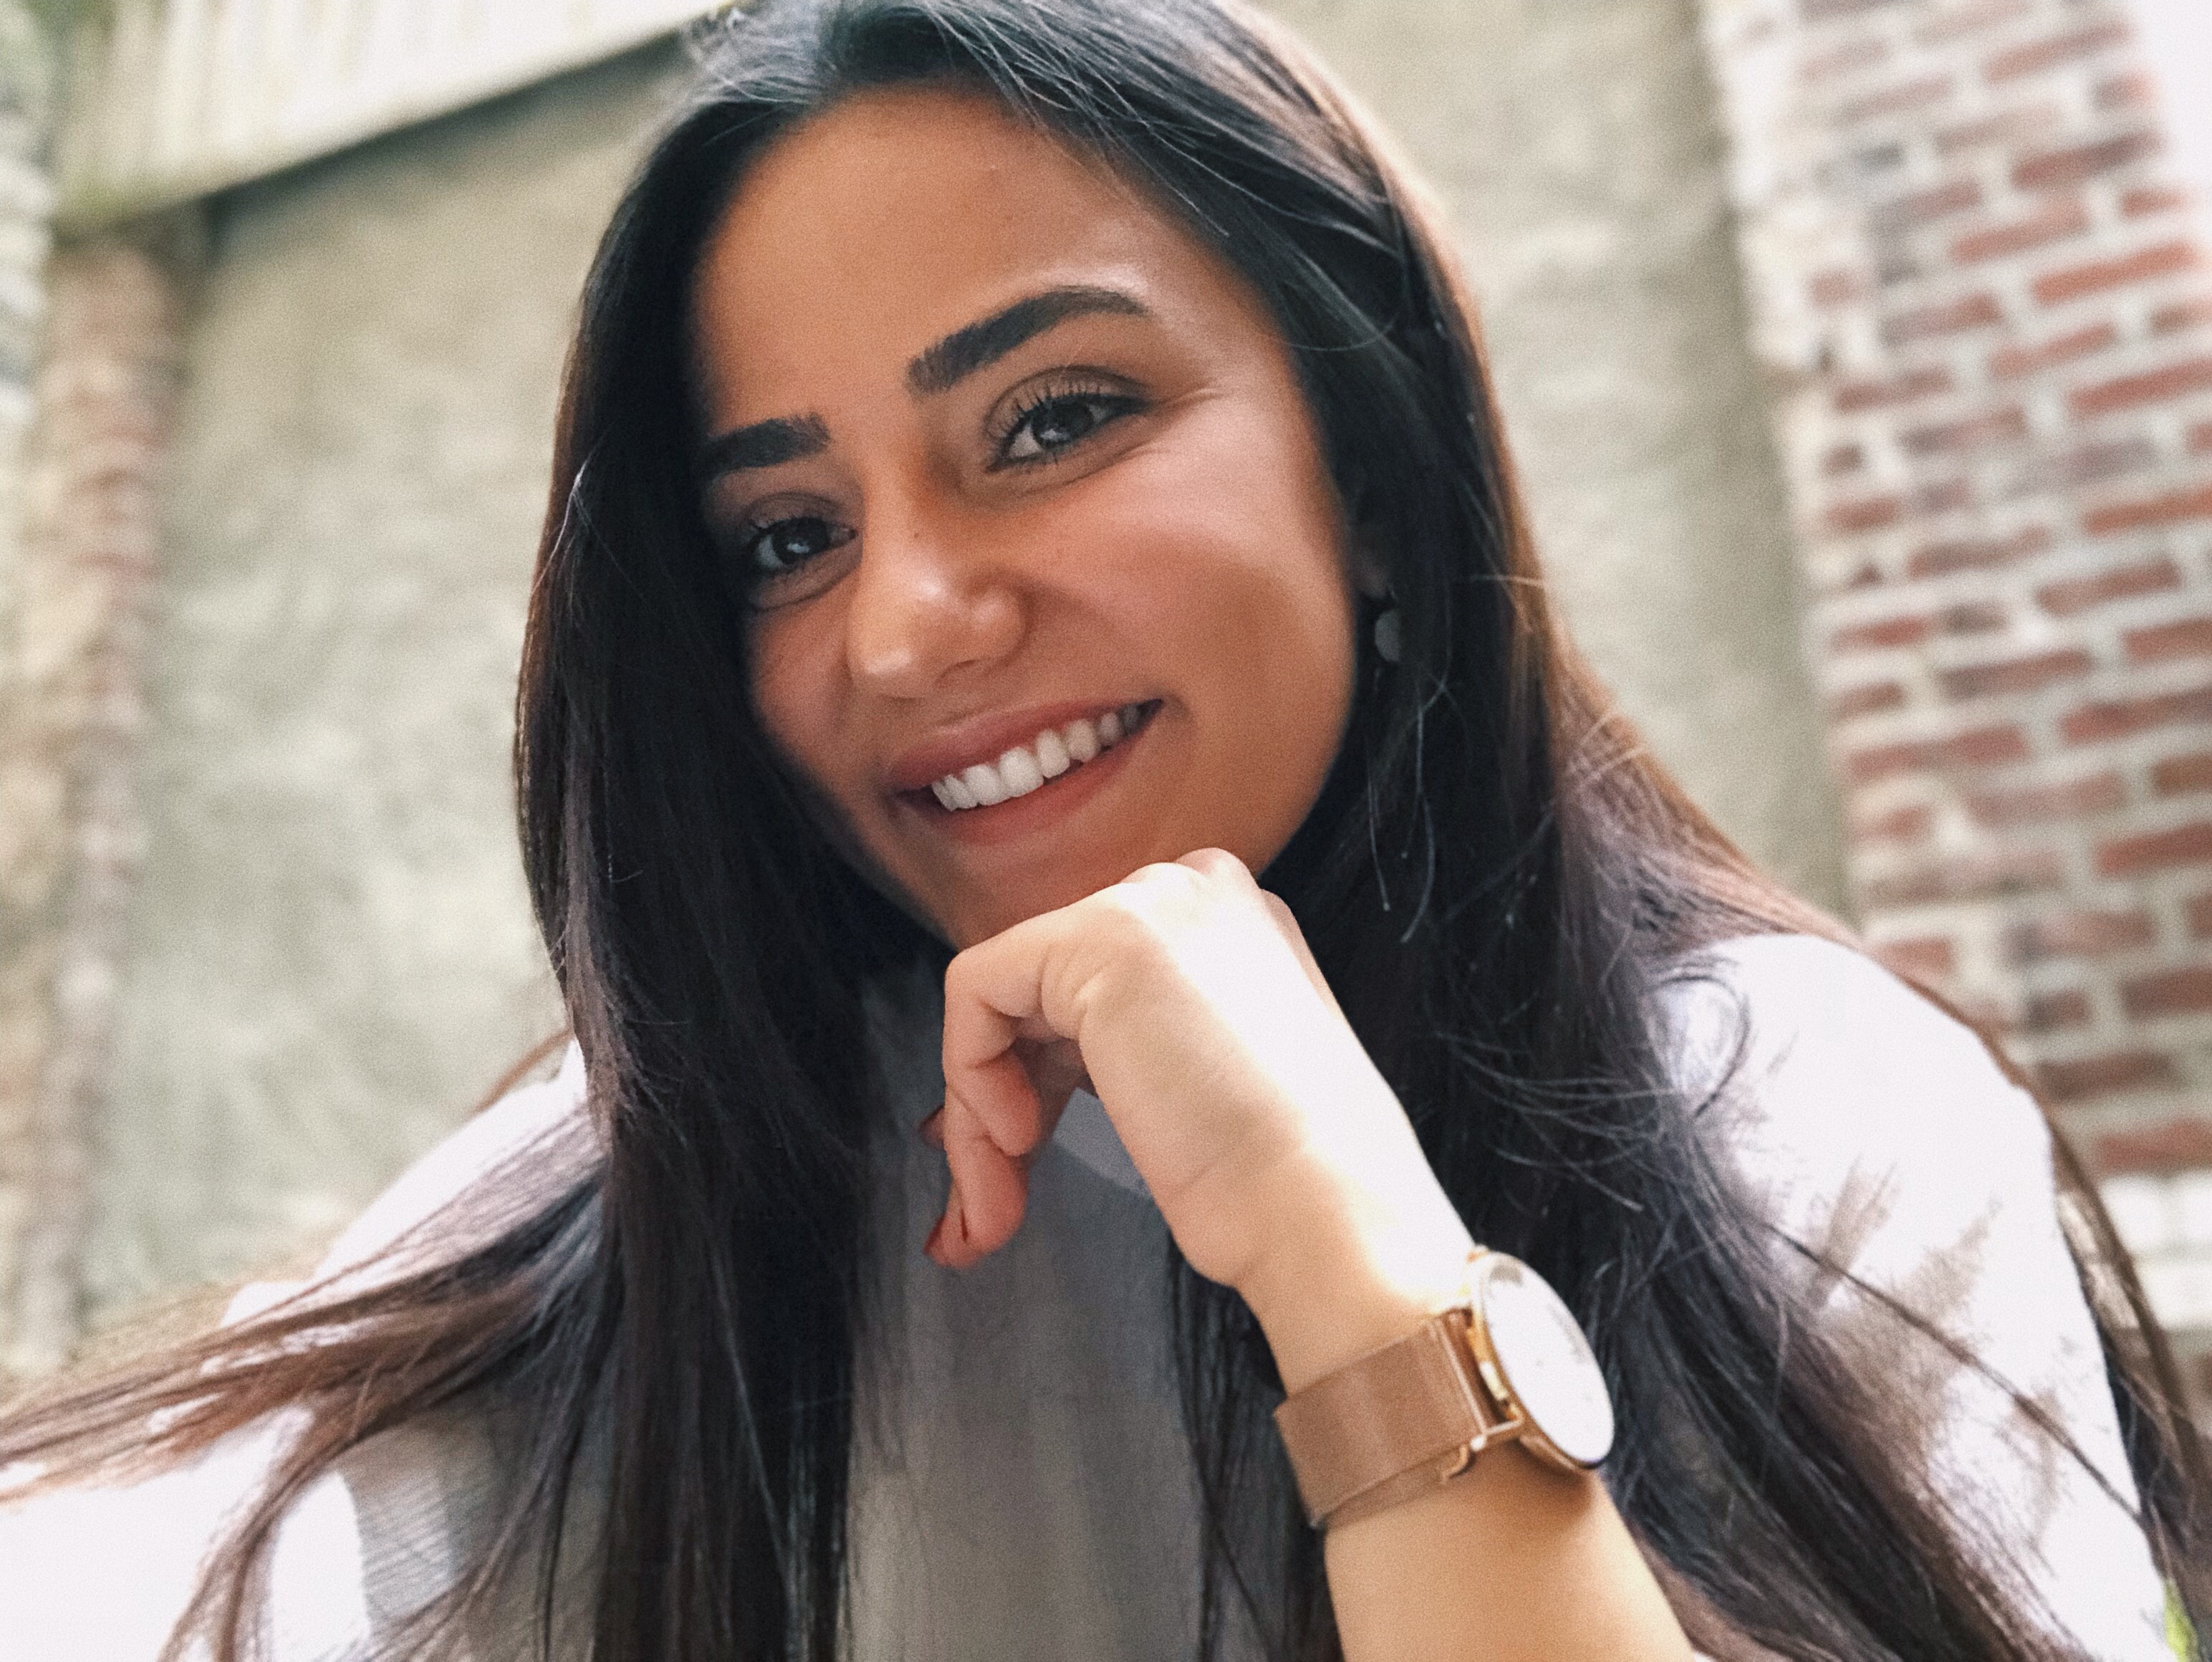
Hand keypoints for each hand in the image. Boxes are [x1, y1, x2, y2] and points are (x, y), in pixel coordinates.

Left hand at [930, 849, 1473, 1386]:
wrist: (1322, 1205)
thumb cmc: (1283, 1181)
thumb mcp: (1200, 1084)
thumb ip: (1122, 1053)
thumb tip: (1019, 1083)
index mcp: (1230, 928)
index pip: (1088, 990)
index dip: (1038, 1080)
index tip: (1020, 1162)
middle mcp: (1191, 895)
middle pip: (1039, 992)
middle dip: (996, 1106)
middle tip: (992, 1203)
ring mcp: (1150, 905)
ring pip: (1001, 998)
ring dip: (979, 1122)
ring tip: (992, 1211)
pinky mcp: (1101, 935)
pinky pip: (975, 990)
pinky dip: (971, 1076)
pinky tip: (1017, 1142)